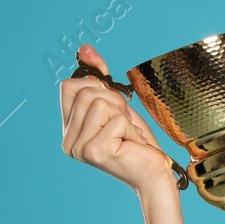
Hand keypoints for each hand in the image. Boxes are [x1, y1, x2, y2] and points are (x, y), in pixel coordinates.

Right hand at [59, 44, 176, 193]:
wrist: (155, 174)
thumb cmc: (138, 143)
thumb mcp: (118, 106)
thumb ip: (99, 79)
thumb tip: (84, 49)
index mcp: (69, 129)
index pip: (69, 86)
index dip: (96, 86)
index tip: (114, 105)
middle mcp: (68, 141)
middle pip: (85, 92)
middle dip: (113, 102)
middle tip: (125, 125)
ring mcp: (79, 148)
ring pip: (99, 103)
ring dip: (123, 115)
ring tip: (128, 135)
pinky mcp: (95, 151)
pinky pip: (116, 119)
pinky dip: (130, 128)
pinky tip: (132, 144)